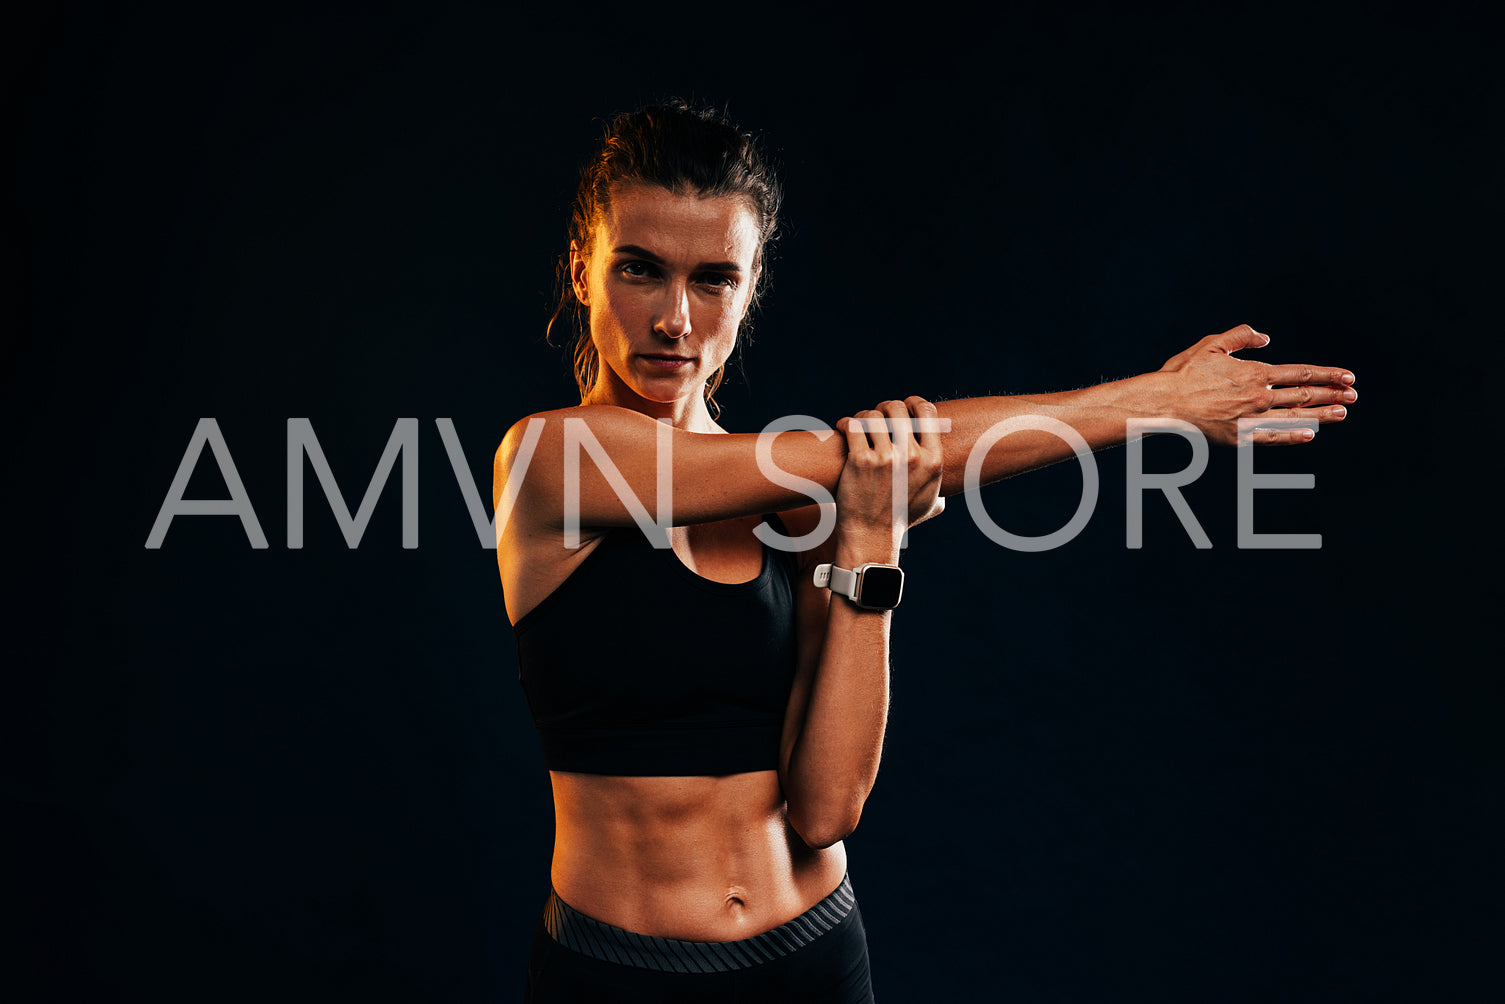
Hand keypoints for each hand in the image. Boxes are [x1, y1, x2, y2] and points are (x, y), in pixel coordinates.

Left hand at [834, 397, 944, 551]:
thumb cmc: (900, 520)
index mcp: (933, 460)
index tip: (903, 406)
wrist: (872, 537)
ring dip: (863, 416)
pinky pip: (853, 426)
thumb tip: (947, 491)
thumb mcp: (929, 503)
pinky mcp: (861, 461)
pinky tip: (844, 427)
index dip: (912, 402)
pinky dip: (846, 423)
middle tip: (876, 417)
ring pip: (873, 416)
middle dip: (884, 408)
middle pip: (897, 408)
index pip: (926, 412)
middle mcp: (912, 456)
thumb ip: (938, 488)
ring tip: (858, 424)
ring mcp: (886, 458)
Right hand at [1158, 324, 1355, 445]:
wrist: (1162, 404)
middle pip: (1304, 395)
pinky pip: (1273, 437)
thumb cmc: (1183, 373)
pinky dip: (1293, 436)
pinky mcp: (1239, 438)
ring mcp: (1250, 420)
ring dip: (1322, 415)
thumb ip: (1242, 336)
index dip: (1327, 374)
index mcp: (1255, 373)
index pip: (1301, 374)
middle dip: (1332, 394)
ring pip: (1295, 417)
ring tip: (1343, 413)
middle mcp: (1259, 397)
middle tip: (1353, 396)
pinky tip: (1310, 434)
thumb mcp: (1212, 343)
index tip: (1347, 376)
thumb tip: (1266, 337)